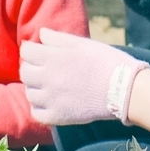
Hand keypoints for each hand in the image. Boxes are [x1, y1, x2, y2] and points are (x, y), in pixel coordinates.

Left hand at [20, 28, 149, 125]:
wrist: (125, 89)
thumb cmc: (106, 61)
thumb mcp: (82, 43)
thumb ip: (57, 38)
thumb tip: (40, 34)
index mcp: (53, 58)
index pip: (26, 51)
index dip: (32, 49)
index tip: (40, 51)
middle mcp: (48, 79)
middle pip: (25, 73)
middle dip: (31, 67)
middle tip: (43, 68)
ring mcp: (52, 100)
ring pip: (29, 94)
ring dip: (35, 88)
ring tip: (49, 85)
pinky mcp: (59, 117)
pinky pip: (37, 114)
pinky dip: (39, 108)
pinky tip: (49, 102)